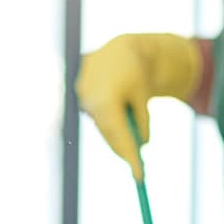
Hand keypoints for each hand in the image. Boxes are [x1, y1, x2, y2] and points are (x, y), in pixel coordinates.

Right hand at [74, 32, 200, 178]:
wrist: (120, 49)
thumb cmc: (135, 72)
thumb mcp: (143, 96)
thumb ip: (141, 120)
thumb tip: (143, 144)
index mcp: (106, 99)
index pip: (118, 135)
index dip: (128, 156)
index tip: (139, 175)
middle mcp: (89, 99)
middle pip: (108, 134)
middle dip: (123, 150)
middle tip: (137, 168)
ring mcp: (82, 97)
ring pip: (102, 126)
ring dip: (115, 139)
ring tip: (131, 155)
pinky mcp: (80, 96)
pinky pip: (98, 117)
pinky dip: (109, 127)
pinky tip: (119, 137)